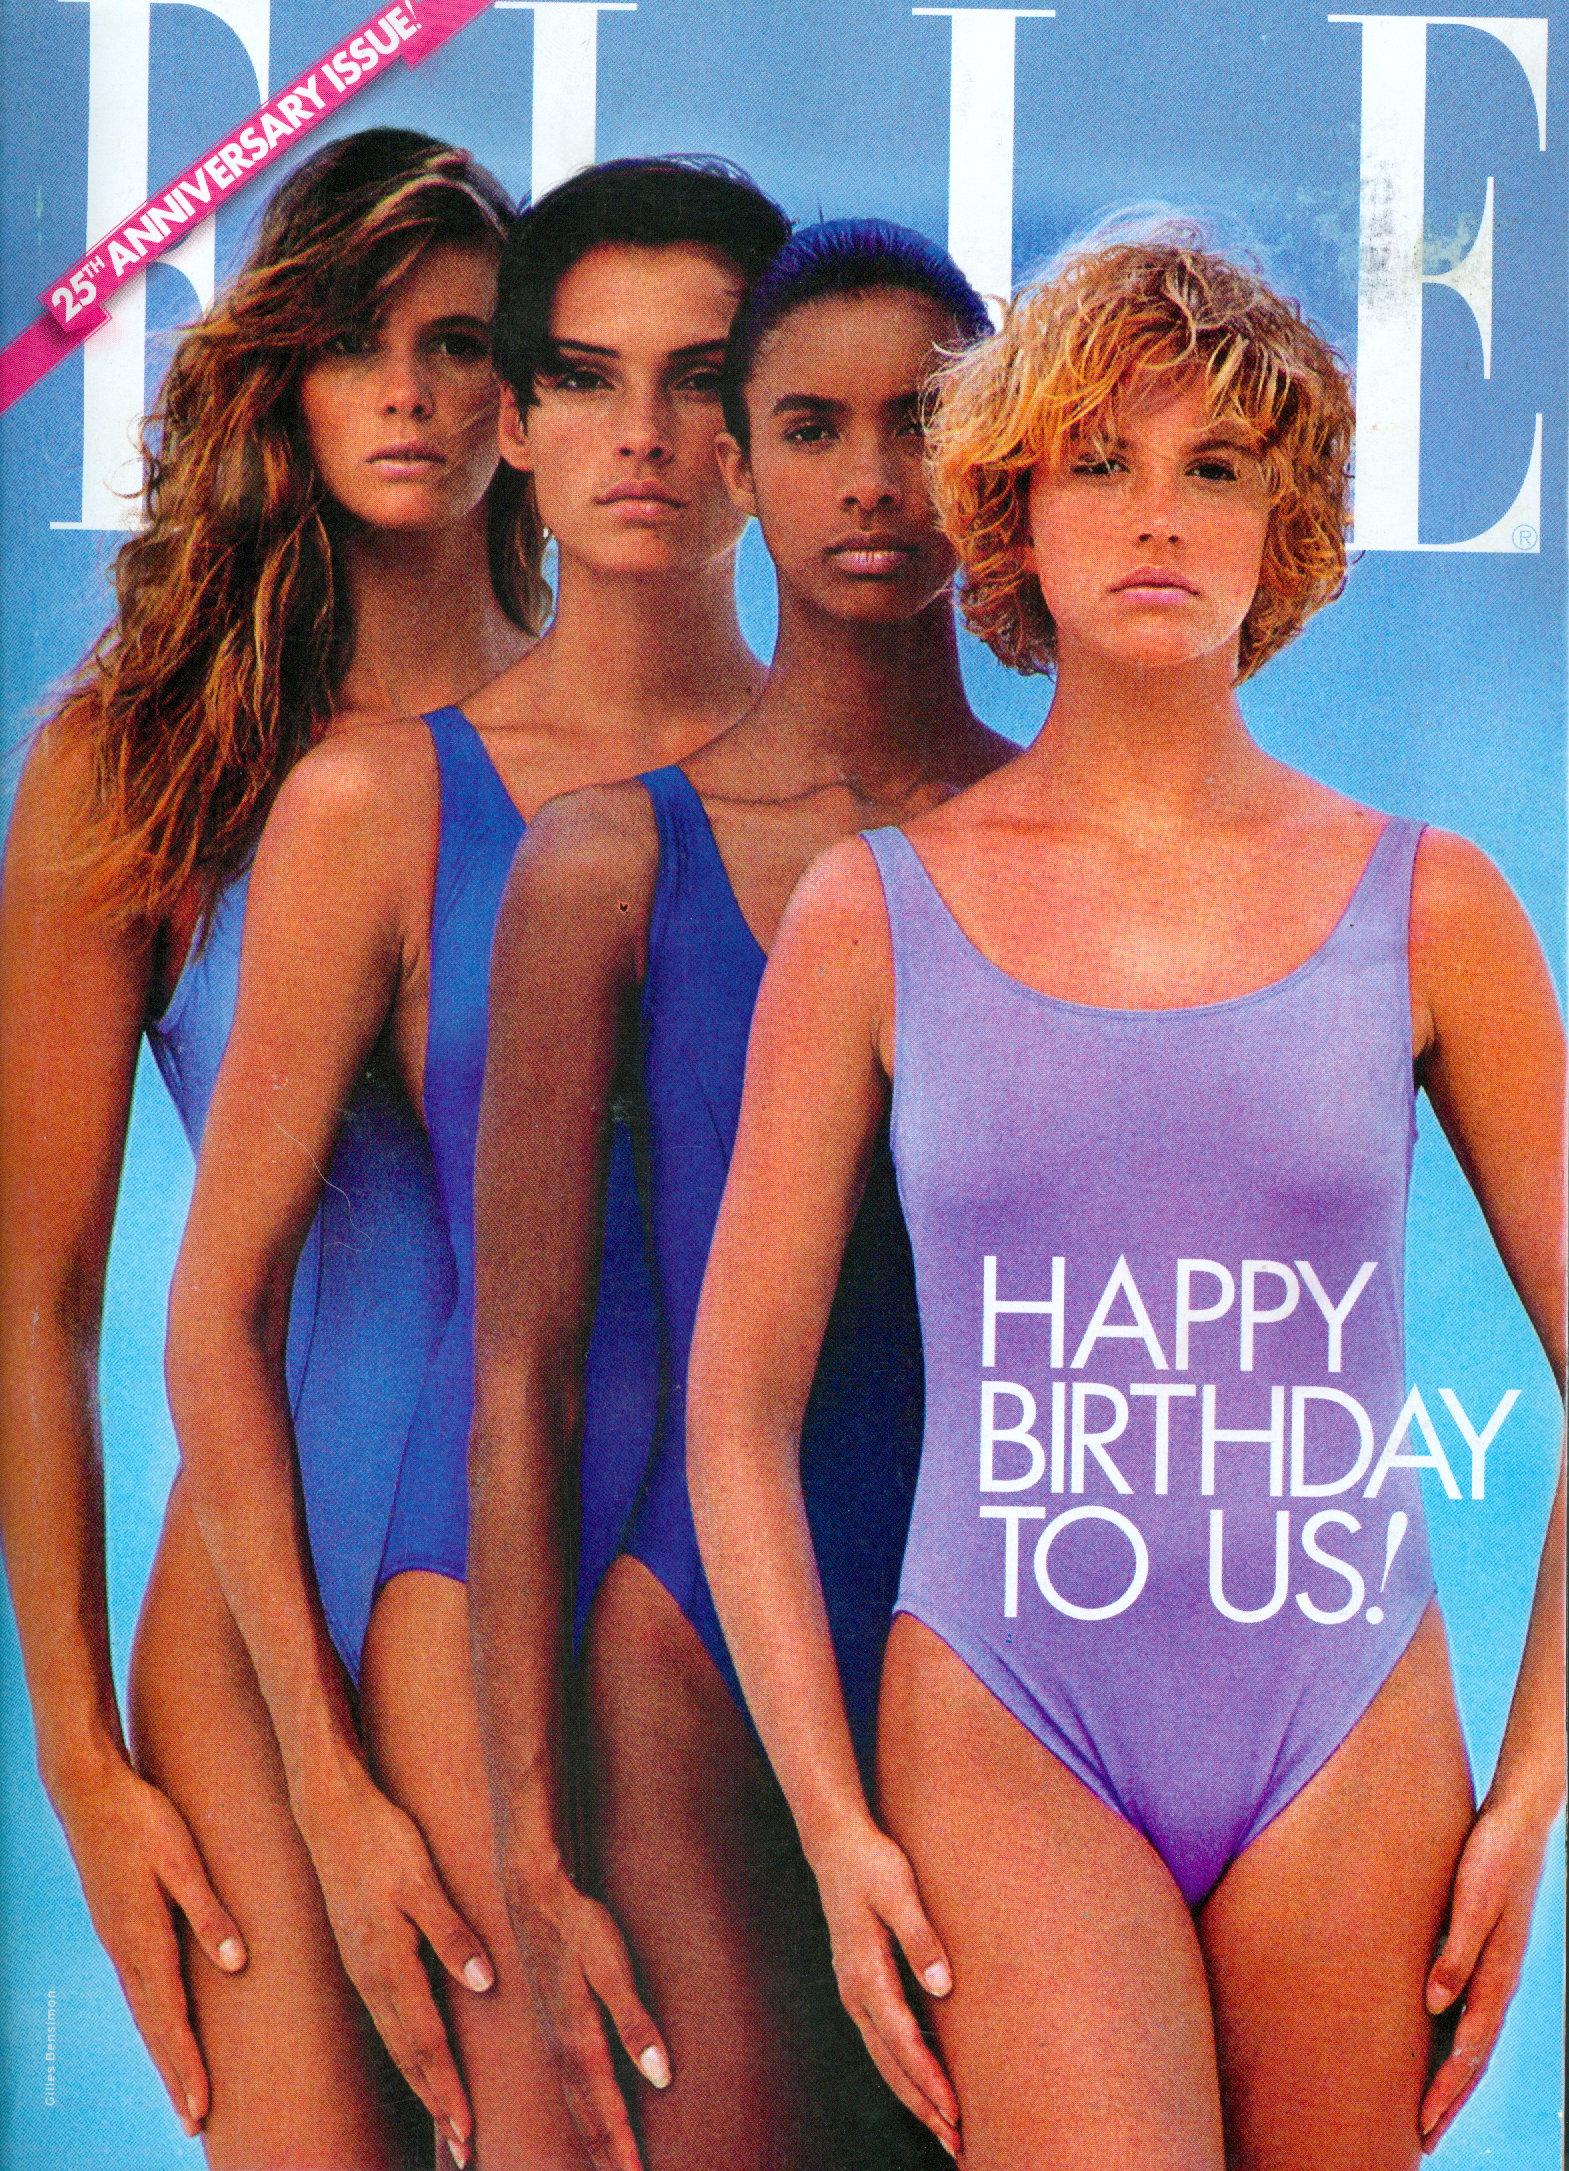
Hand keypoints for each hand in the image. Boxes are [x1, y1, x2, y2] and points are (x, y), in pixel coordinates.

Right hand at [54, 1754, 245, 2137]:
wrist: (88, 1791)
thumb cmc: (142, 1818)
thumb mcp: (182, 1858)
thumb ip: (209, 1911)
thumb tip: (238, 1964)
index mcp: (144, 1938)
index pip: (170, 2018)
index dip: (187, 2066)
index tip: (200, 2109)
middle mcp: (126, 1950)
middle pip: (155, 2027)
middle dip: (176, 2076)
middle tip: (194, 2125)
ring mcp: (116, 1940)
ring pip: (144, 2011)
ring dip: (164, 2053)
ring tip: (183, 2091)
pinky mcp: (115, 1927)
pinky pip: (137, 1988)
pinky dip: (151, 2020)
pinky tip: (161, 2028)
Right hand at [296, 1765, 493, 2168]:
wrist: (330, 1813)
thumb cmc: (382, 1841)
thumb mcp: (422, 1881)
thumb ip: (452, 1932)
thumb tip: (485, 1983)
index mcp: (389, 1964)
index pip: (425, 2044)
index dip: (448, 2091)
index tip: (466, 2133)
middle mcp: (371, 1978)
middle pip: (408, 2056)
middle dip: (436, 2103)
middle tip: (461, 2148)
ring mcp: (362, 1969)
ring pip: (395, 2041)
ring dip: (422, 2082)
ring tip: (445, 2117)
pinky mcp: (359, 1955)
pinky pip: (386, 2018)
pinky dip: (406, 2050)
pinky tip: (417, 2057)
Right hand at [506, 1857, 670, 2170]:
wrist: (533, 1890)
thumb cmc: (578, 1924)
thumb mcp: (611, 1965)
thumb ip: (634, 2020)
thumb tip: (660, 2073)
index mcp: (578, 2038)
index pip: (604, 2108)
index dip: (620, 2147)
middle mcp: (563, 2046)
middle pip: (587, 2116)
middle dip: (607, 2155)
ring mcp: (553, 2035)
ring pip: (575, 2103)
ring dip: (592, 2139)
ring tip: (608, 2167)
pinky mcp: (553, 2022)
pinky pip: (568, 2084)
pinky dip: (579, 2112)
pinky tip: (585, 2119)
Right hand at [810, 1818, 959, 2158]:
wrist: (834, 1842)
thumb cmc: (871, 1863)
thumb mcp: (900, 1891)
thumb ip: (921, 1938)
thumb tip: (944, 1987)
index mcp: (865, 1975)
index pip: (903, 2043)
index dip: (930, 2082)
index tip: (956, 2114)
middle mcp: (855, 1992)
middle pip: (890, 2065)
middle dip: (923, 2107)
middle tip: (955, 2145)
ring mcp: (853, 1990)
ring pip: (883, 2058)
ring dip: (913, 2095)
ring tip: (943, 2128)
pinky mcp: (858, 1983)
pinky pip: (880, 2040)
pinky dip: (902, 2069)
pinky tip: (921, 2080)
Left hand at [1419, 1797, 1554, 2150]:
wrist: (1517, 1821)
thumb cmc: (1493, 1854)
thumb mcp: (1473, 1897)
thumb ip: (1456, 1949)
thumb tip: (1434, 2005)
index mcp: (1496, 1974)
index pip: (1468, 2050)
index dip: (1445, 2090)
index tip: (1423, 2126)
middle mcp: (1497, 1980)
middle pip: (1472, 2056)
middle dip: (1448, 2100)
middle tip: (1421, 2140)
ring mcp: (1494, 1969)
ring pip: (1471, 2038)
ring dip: (1450, 2077)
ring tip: (1427, 2109)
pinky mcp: (1483, 1952)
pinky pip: (1468, 2011)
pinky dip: (1453, 2042)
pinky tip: (1434, 2046)